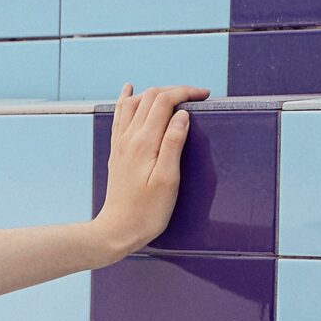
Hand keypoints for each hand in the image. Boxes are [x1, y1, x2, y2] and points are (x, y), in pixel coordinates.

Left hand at [95, 81, 208, 259]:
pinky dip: (127, 99)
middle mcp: (129, 138)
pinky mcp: (117, 152)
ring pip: (134, 103)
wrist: (117, 230)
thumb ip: (173, 144)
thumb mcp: (168, 180)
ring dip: (154, 92)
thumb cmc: (146, 211)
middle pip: (150, 97)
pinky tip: (129, 91)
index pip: (164, 100)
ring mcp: (120, 144)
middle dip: (174, 90)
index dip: (186, 92)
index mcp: (144, 142)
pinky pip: (119, 116)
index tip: (204, 96)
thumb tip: (182, 115)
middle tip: (194, 96)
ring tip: (172, 94)